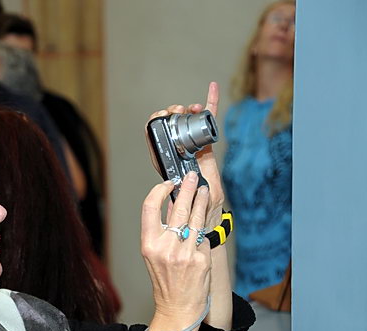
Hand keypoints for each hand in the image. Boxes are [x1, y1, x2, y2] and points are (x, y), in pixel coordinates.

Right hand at [141, 171, 211, 325]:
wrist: (177, 308)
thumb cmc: (165, 282)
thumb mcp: (155, 255)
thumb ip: (162, 231)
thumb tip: (174, 206)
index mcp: (149, 245)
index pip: (149, 208)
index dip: (159, 191)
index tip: (168, 184)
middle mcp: (165, 247)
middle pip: (178, 209)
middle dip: (187, 189)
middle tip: (192, 177)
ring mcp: (184, 253)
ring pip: (196, 219)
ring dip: (201, 201)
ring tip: (204, 190)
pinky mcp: (201, 259)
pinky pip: (204, 237)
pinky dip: (205, 229)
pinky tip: (207, 218)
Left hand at [146, 82, 224, 228]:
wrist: (205, 207)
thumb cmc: (191, 204)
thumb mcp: (184, 195)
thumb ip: (183, 187)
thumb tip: (183, 178)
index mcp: (165, 158)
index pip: (154, 134)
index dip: (157, 120)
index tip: (165, 115)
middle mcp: (176, 148)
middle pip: (171, 123)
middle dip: (174, 112)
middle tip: (179, 111)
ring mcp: (191, 144)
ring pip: (188, 119)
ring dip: (189, 108)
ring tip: (193, 108)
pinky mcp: (206, 143)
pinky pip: (208, 120)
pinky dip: (210, 103)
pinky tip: (212, 88)